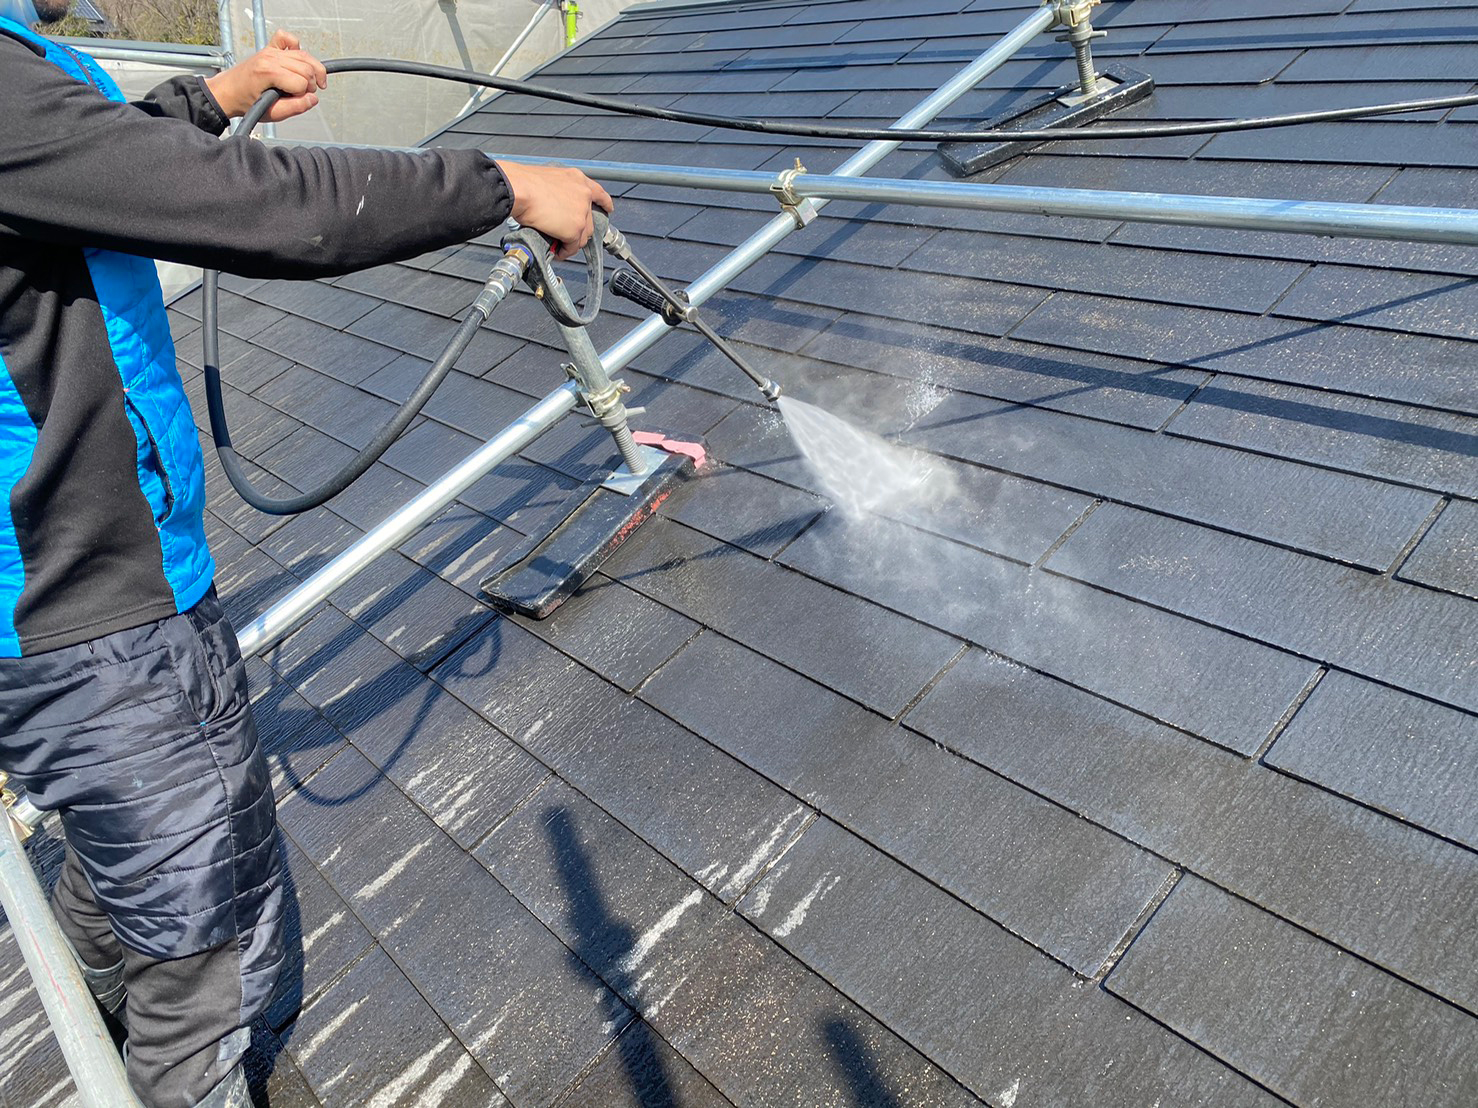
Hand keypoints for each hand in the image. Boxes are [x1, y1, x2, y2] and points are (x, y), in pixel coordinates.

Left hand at [204, 30, 327, 121]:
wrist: (228, 92)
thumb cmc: (245, 102)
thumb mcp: (272, 113)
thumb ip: (295, 107)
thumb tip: (312, 99)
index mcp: (268, 73)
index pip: (302, 83)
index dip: (304, 95)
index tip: (297, 100)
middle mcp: (270, 58)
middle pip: (307, 68)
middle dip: (310, 84)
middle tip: (303, 93)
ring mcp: (270, 51)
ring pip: (304, 55)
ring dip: (311, 70)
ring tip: (306, 82)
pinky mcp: (269, 48)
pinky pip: (287, 38)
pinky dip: (296, 46)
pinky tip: (296, 60)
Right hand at [494, 161, 613, 260]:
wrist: (518, 188)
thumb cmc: (523, 183)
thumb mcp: (547, 180)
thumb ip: (557, 192)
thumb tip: (552, 206)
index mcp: (576, 179)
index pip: (598, 192)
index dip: (604, 203)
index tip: (608, 208)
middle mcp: (583, 194)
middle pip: (589, 221)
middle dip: (579, 230)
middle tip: (567, 235)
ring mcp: (581, 212)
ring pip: (582, 236)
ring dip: (571, 242)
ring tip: (559, 245)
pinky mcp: (575, 229)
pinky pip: (573, 246)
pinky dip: (565, 251)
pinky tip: (558, 251)